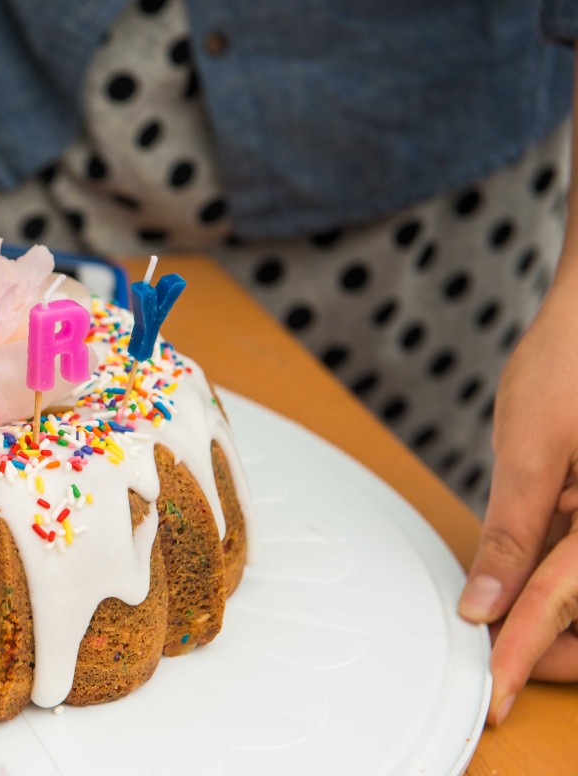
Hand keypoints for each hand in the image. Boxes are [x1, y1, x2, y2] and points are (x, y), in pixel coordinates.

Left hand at [458, 283, 577, 724]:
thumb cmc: (573, 361)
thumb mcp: (530, 448)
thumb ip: (512, 532)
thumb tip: (485, 603)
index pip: (562, 600)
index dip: (527, 655)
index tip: (496, 694)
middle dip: (552, 638)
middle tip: (500, 657)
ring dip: (554, 604)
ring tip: (509, 617)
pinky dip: (559, 566)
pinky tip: (530, 563)